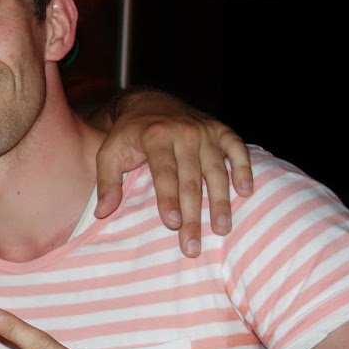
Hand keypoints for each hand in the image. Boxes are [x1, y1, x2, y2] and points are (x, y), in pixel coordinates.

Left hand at [93, 89, 253, 256]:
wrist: (150, 102)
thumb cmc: (128, 135)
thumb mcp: (109, 153)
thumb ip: (106, 182)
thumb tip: (102, 213)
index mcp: (155, 137)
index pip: (164, 172)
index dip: (168, 198)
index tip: (172, 224)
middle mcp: (183, 133)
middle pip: (191, 179)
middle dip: (193, 215)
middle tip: (192, 246)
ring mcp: (205, 131)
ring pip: (216, 170)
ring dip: (220, 201)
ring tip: (221, 229)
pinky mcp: (221, 130)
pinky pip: (237, 149)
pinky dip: (244, 168)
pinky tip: (246, 191)